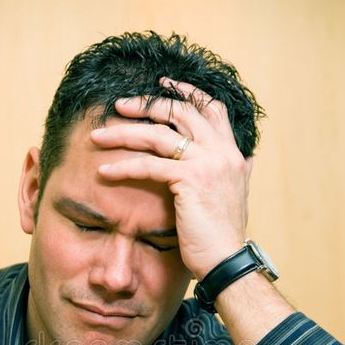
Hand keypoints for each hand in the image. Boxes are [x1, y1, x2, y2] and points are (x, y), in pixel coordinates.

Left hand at [90, 78, 252, 278]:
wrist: (227, 261)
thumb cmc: (223, 236)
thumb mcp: (237, 195)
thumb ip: (239, 173)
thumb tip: (246, 159)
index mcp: (231, 153)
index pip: (210, 108)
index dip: (186, 91)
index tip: (162, 83)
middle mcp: (222, 152)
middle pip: (179, 112)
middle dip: (146, 104)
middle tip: (118, 105)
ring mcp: (207, 164)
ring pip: (158, 135)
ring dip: (124, 132)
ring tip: (98, 135)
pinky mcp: (189, 181)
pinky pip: (149, 166)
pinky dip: (123, 166)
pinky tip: (104, 170)